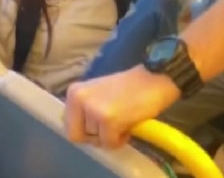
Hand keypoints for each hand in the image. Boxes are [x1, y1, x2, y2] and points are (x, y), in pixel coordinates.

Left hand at [65, 66, 179, 148]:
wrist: (155, 79)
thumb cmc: (129, 87)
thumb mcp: (97, 93)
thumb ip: (85, 109)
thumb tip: (81, 131)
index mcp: (74, 92)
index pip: (68, 126)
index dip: (85, 131)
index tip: (99, 126)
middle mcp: (78, 99)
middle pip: (77, 136)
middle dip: (95, 136)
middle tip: (111, 127)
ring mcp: (92, 109)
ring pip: (94, 140)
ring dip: (109, 136)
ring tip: (122, 121)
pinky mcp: (108, 120)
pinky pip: (109, 143)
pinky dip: (120, 140)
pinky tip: (128, 126)